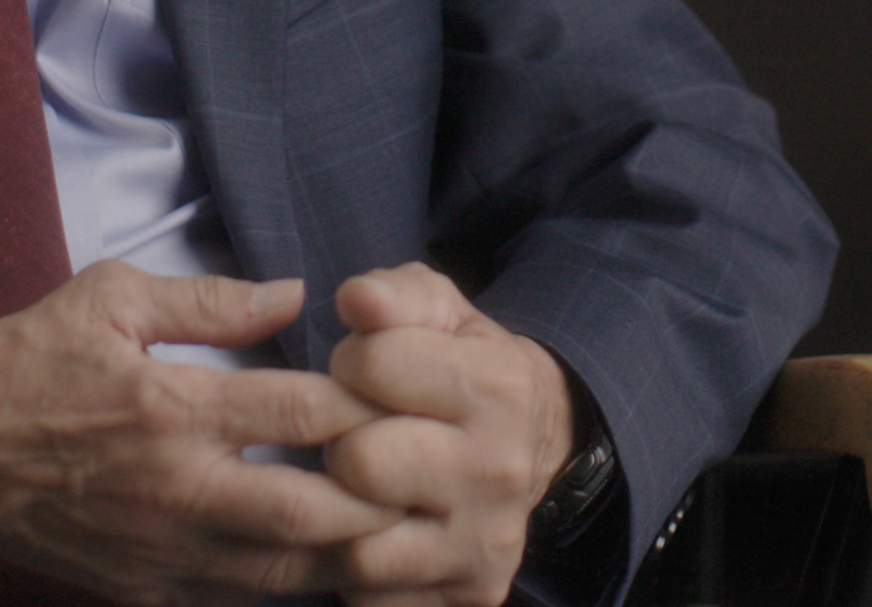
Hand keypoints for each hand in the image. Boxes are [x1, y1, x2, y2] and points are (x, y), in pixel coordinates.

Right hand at [0, 263, 396, 606]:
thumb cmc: (25, 363)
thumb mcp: (107, 299)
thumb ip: (209, 301)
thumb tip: (294, 292)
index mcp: (171, 407)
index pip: (303, 415)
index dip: (369, 403)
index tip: (402, 388)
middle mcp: (175, 489)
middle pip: (313, 513)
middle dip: (378, 496)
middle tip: (416, 468)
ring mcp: (160, 551)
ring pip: (285, 574)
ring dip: (347, 550)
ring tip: (391, 520)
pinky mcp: (144, 590)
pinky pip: (237, 600)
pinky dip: (288, 581)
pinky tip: (321, 554)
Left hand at [320, 264, 579, 606]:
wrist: (530, 446)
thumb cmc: (463, 367)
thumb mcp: (441, 312)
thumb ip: (396, 295)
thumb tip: (356, 300)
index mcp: (500, 387)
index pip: (370, 365)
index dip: (350, 362)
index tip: (364, 372)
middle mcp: (500, 470)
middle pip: (360, 462)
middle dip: (340, 441)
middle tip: (357, 434)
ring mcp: (486, 542)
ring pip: (359, 546)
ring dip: (342, 515)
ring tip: (361, 487)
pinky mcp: (469, 594)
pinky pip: (371, 597)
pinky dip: (355, 572)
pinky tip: (371, 532)